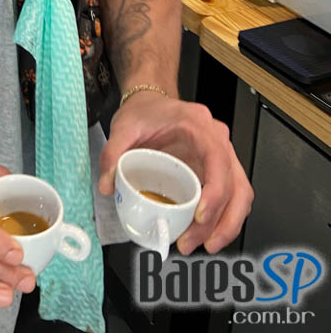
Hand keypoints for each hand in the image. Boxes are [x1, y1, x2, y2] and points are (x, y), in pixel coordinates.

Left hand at [98, 92, 253, 254]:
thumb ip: (112, 153)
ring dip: (226, 225)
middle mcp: (217, 139)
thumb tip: (107, 185)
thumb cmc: (145, 112)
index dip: (215, 192)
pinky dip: (224, 219)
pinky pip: (233, 196)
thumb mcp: (124, 127)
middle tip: (193, 241)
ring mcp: (222, 155)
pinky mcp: (219, 169)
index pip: (218, 160)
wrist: (151, 102)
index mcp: (198, 125)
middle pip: (235, 185)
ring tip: (203, 245)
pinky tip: (207, 234)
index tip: (200, 216)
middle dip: (219, 221)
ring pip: (240, 194)